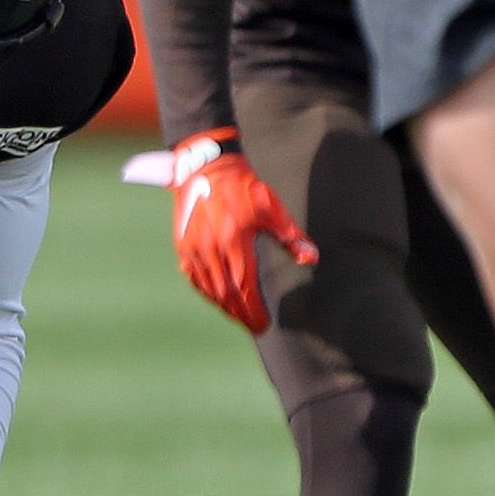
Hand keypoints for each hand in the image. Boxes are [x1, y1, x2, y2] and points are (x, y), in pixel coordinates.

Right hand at [169, 130, 316, 332]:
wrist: (204, 168)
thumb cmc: (242, 187)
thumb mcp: (271, 208)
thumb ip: (291, 236)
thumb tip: (311, 258)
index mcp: (234, 243)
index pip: (244, 287)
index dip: (252, 310)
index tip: (263, 325)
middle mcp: (211, 250)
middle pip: (225, 294)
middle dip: (240, 313)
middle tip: (253, 326)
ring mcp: (193, 250)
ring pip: (208, 288)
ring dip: (223, 306)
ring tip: (237, 316)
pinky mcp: (183, 246)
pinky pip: (193, 277)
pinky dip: (205, 291)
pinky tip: (214, 296)